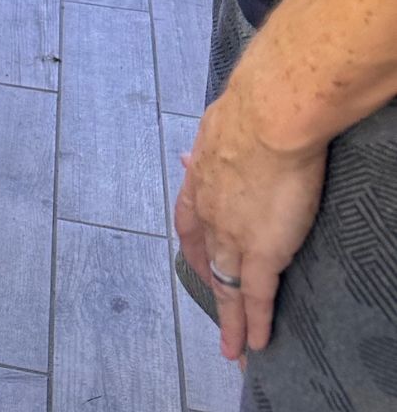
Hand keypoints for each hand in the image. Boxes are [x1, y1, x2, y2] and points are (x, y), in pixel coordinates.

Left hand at [174, 76, 326, 359]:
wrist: (268, 118)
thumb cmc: (252, 110)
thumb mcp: (217, 127)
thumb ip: (209, 148)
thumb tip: (191, 154)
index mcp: (200, 184)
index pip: (190, 224)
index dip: (195, 246)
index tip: (198, 261)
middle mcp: (209, 214)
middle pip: (206, 262)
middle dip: (210, 287)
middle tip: (218, 314)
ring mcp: (232, 237)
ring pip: (228, 289)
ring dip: (231, 321)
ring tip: (235, 348)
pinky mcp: (261, 252)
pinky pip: (257, 297)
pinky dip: (255, 323)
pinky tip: (257, 345)